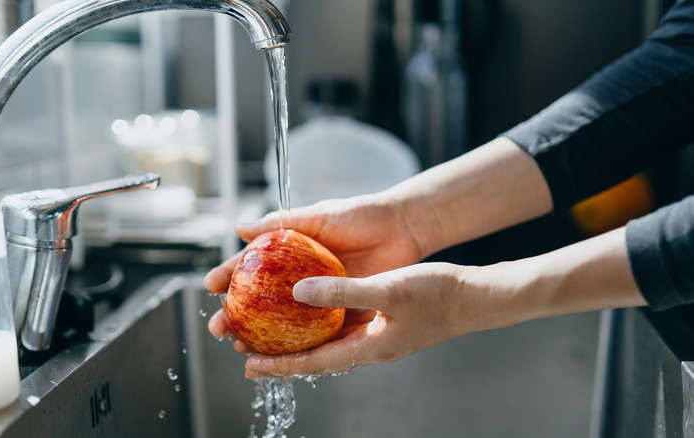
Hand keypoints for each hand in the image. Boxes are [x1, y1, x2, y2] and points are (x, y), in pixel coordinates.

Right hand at [205, 194, 432, 353]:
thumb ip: (282, 223)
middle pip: (261, 301)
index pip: (251, 266)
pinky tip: (281, 356)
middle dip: (237, 316)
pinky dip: (298, 345)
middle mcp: (301, 277)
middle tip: (221, 329)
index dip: (229, 277)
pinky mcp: (343, 309)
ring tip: (242, 347)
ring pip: (284, 322)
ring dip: (262, 337)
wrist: (403, 227)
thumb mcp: (319, 216)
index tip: (209, 288)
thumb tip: (239, 228)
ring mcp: (321, 296)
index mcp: (291, 252)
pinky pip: (317, 332)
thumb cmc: (361, 215)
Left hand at [242, 262, 469, 377]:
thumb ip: (342, 292)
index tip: (249, 365)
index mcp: (369, 348)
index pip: (313, 363)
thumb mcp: (387, 289)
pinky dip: (321, 324)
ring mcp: (378, 337)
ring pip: (328, 343)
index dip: (279, 366)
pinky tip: (310, 311)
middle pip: (316, 357)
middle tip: (247, 348)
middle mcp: (369, 348)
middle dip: (281, 356)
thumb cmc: (437, 295)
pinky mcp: (384, 323)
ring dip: (298, 340)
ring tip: (270, 333)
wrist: (474, 297)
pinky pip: (343, 328)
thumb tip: (298, 292)